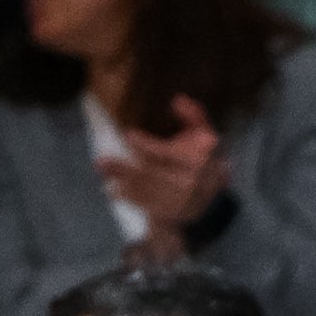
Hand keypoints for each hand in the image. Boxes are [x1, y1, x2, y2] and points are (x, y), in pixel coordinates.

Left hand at [99, 96, 230, 237]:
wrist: (213, 199)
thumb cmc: (205, 160)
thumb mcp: (206, 135)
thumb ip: (194, 116)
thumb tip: (176, 99)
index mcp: (199, 161)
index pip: (169, 154)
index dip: (148, 145)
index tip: (129, 136)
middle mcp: (191, 183)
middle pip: (153, 174)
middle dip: (125, 168)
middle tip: (101, 161)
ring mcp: (182, 202)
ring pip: (148, 190)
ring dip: (122, 181)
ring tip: (103, 172)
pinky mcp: (174, 216)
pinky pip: (149, 206)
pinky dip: (131, 198)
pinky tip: (114, 191)